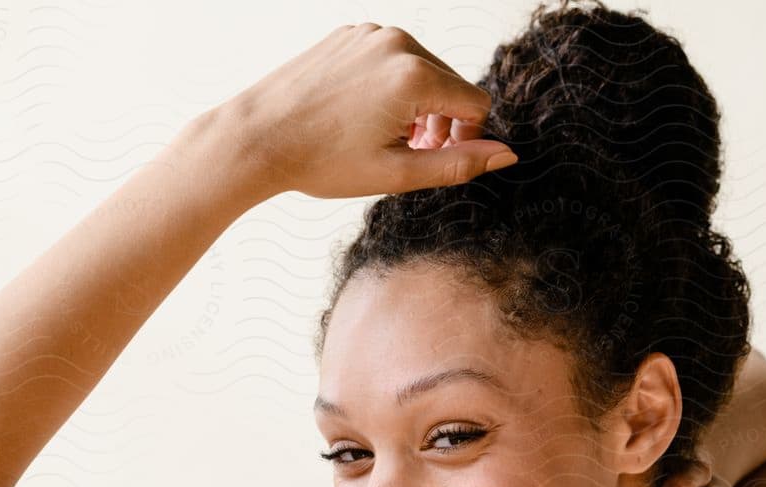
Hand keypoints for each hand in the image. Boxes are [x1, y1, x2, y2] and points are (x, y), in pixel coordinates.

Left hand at [217, 22, 517, 201]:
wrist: (260, 136)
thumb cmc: (322, 160)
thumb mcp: (397, 173)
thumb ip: (458, 164)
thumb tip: (506, 154)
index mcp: (414, 76)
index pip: (475, 103)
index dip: (468, 138)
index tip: (437, 159)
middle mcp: (398, 42)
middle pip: (451, 83)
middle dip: (442, 122)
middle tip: (409, 155)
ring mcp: (372, 33)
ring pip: (423, 70)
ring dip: (418, 105)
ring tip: (385, 137)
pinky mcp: (352, 33)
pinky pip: (392, 59)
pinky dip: (392, 87)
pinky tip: (363, 115)